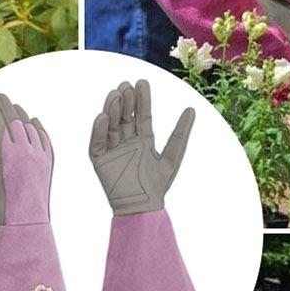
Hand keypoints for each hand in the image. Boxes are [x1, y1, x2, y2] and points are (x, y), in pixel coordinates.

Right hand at [89, 80, 194, 216]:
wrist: (142, 207)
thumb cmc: (157, 186)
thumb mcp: (172, 157)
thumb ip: (180, 134)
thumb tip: (192, 109)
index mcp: (144, 141)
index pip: (142, 116)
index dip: (142, 100)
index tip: (141, 82)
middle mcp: (127, 142)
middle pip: (125, 117)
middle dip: (126, 101)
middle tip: (126, 85)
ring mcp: (113, 150)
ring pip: (111, 125)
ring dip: (112, 110)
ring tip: (116, 95)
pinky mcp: (100, 161)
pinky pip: (97, 143)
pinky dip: (99, 130)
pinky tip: (103, 116)